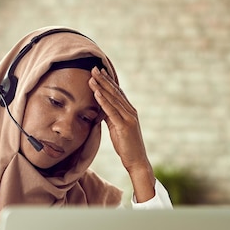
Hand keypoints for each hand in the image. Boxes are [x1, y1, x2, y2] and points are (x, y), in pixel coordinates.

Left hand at [89, 67, 154, 201]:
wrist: (137, 161)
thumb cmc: (126, 146)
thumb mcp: (116, 129)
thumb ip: (110, 117)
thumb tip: (101, 109)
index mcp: (129, 111)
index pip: (117, 93)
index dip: (108, 81)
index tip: (99, 71)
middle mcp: (130, 112)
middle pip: (115, 92)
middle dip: (104, 79)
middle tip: (94, 68)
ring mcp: (129, 118)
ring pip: (113, 99)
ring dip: (101, 87)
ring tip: (92, 77)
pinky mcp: (125, 126)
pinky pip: (112, 111)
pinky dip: (104, 101)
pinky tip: (97, 93)